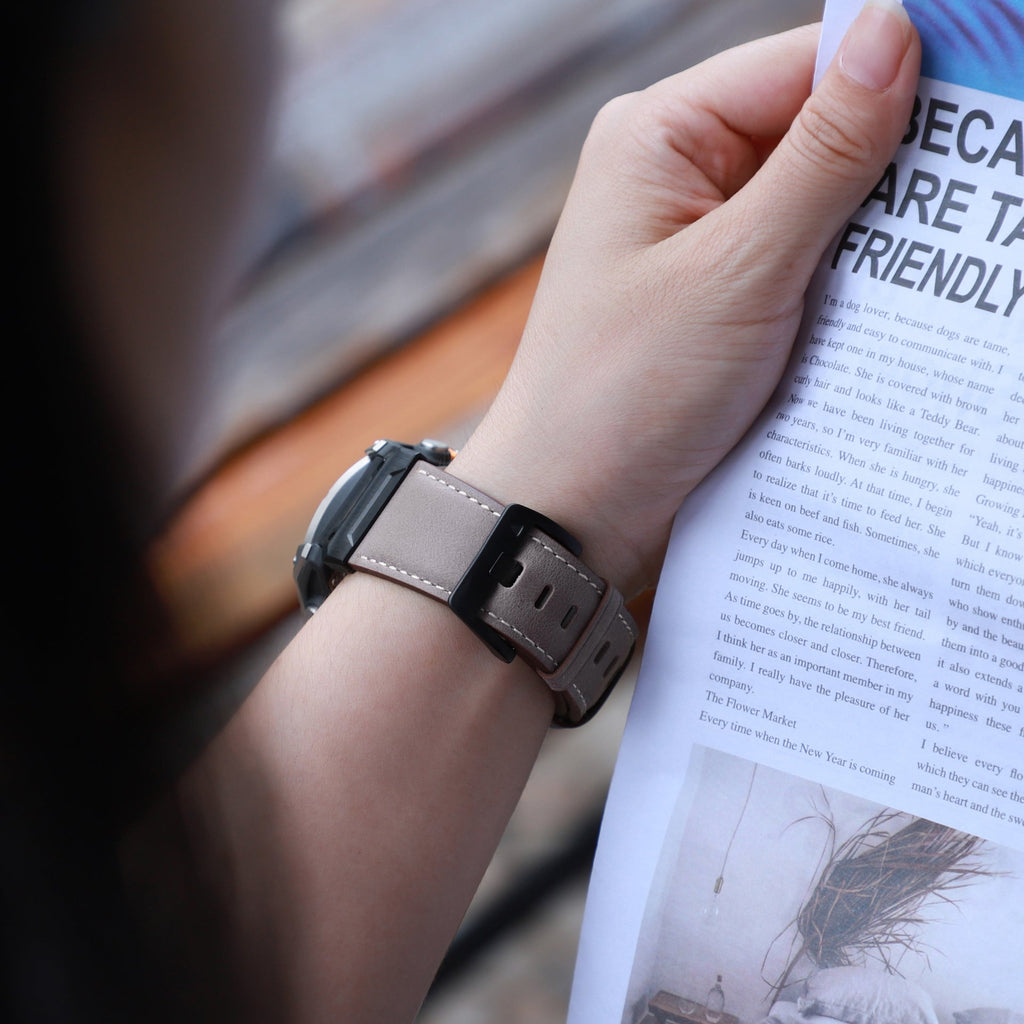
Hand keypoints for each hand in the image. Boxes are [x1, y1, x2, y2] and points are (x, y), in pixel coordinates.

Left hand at [454, 2, 919, 595]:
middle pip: (815, 133)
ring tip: (935, 269)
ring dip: (874, 237)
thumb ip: (823, 157)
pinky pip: (799, 267)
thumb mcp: (737, 270)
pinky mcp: (715, 302)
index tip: (988, 105)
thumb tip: (890, 32)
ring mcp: (696, 242)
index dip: (898, 76)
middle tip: (971, 208)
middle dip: (892, 169)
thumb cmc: (625, 392)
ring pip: (816, 207)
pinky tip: (890, 308)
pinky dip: (844, 284)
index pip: (803, 66)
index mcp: (659, 136)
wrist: (571, 508)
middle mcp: (675, 175)